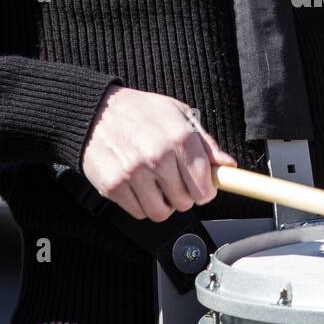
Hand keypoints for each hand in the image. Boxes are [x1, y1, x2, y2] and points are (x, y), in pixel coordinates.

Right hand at [80, 84, 236, 220]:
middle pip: (184, 202)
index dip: (205, 191)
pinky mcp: (113, 186)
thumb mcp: (178, 114)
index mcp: (179, 138)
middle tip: (173, 180)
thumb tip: (226, 165)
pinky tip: (138, 185)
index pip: (204, 186)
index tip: (201, 188)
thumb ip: (204, 143)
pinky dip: (140, 204)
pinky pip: (138, 213)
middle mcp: (157, 156)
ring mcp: (134, 173)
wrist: (97, 110)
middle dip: (182, 195)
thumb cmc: (140, 111)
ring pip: (161, 212)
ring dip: (162, 203)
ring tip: (155, 184)